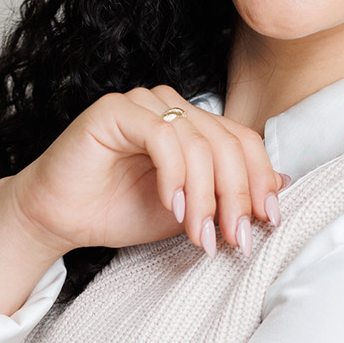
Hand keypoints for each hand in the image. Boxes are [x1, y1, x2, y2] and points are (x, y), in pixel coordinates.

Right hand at [0, 87, 287, 314]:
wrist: (60, 219)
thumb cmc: (119, 211)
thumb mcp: (190, 211)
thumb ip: (228, 196)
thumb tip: (282, 187)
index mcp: (193, 125)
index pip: (243, 141)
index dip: (261, 180)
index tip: (268, 222)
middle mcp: (172, 107)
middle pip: (226, 143)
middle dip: (237, 196)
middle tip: (236, 239)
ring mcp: (144, 104)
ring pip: (199, 143)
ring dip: (206, 196)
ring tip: (201, 236)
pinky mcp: (115, 110)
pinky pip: (162, 137)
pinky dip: (175, 177)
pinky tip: (172, 208)